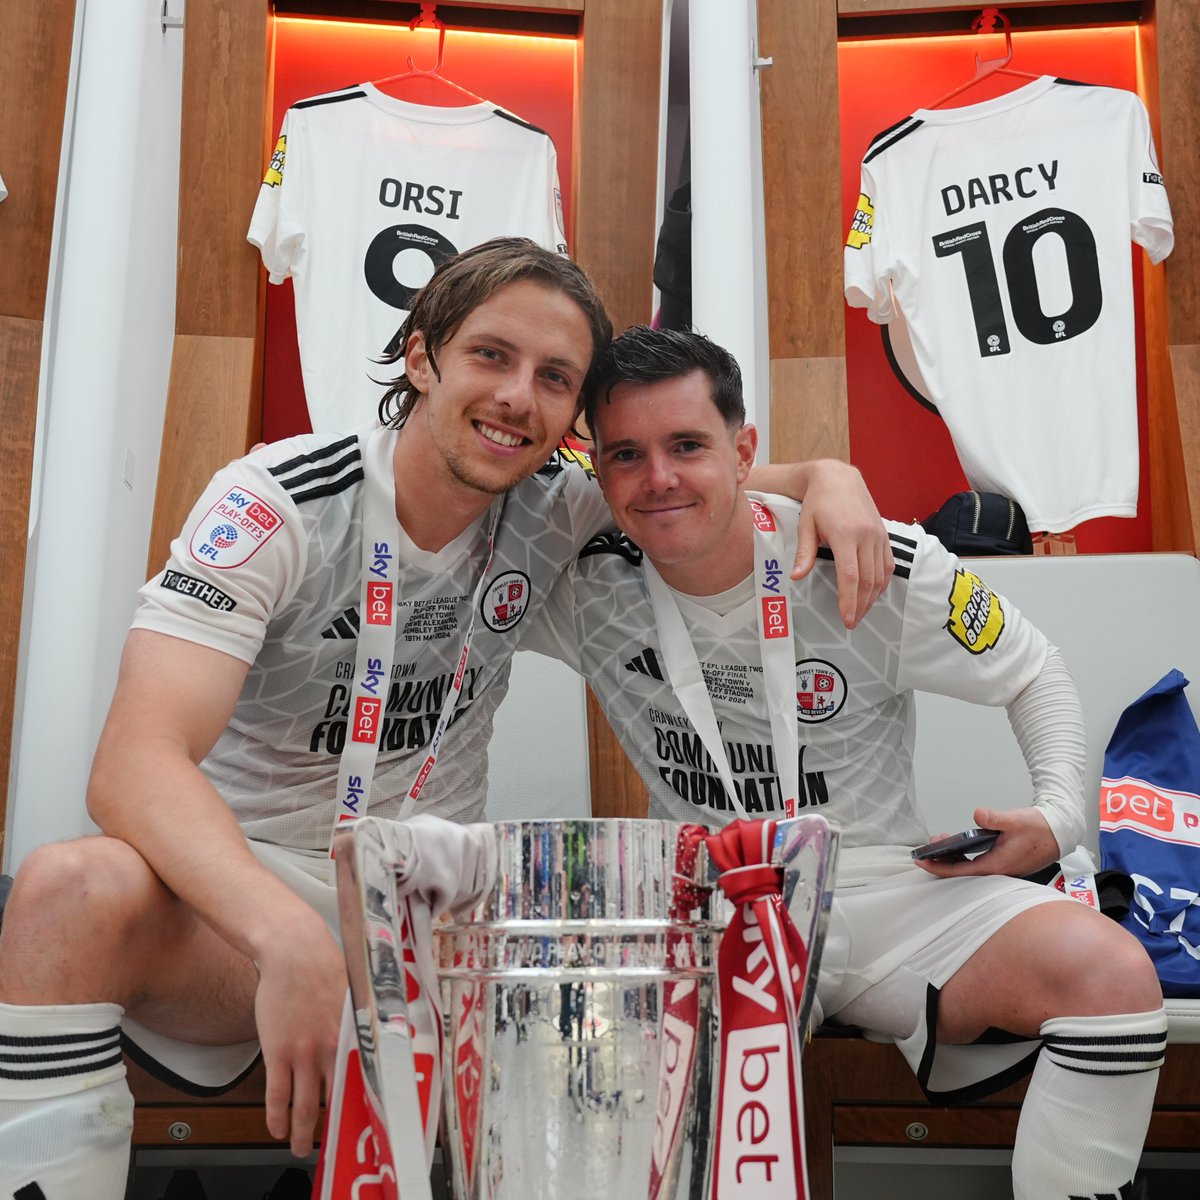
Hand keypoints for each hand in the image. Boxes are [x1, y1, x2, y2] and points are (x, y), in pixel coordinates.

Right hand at [255, 923, 346, 1156]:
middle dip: (333, 1130)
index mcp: (355, 1036)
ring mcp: (303, 1053)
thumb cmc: (325, 967)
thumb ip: (363, 1022)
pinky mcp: (278, 1052)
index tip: (368, 1127)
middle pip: (334, 1101)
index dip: (365, 1107)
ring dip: (300, 1133)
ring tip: (299, 1148)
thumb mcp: (355, 995)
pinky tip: (275, 1130)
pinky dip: (275, 1118)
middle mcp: (332, 1049)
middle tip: (332, 1147)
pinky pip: (276, 1095)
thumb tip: (383, 1035)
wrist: (294, 952)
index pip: (364, 1081)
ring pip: (303, 1107)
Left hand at [789, 461, 893, 627]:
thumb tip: (796, 577)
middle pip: (867, 580)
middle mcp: (866, 536)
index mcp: (845, 534)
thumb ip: (804, 552)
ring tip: (860, 613)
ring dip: (871, 598)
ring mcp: (878, 535)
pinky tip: (873, 595)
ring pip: (880, 575)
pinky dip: (882, 583)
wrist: (839, 478)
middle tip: (851, 622)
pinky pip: (888, 565)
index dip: (849, 600)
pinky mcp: (884, 535)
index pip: (850, 575)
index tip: (846, 618)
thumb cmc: (818, 502)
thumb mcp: (805, 525)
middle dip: (860, 605)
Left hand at [914, 806, 1059, 879]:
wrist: (1061, 832)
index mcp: (998, 865)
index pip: (961, 871)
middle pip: (962, 872)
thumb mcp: (1015, 820)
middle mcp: (998, 871)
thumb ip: (995, 818)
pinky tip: (959, 845)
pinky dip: (965, 856)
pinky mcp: (1004, 863)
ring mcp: (1002, 868)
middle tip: (927, 849)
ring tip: (941, 841)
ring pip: (970, 868)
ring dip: (953, 857)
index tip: (922, 861)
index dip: (938, 868)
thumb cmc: (1041, 828)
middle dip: (942, 861)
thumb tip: (978, 814)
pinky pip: (978, 864)